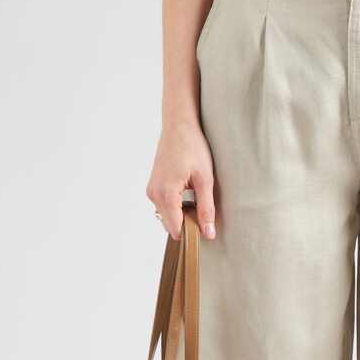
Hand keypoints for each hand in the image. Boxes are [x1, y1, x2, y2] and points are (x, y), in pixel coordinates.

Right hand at [145, 119, 216, 239]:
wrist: (179, 126)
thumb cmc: (193, 147)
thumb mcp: (205, 179)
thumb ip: (206, 208)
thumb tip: (208, 233)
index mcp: (166, 194)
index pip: (176, 230)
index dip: (191, 232)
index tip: (205, 227)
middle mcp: (154, 194)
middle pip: (170, 226)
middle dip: (186, 223)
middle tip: (202, 207)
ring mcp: (151, 191)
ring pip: (166, 217)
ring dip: (181, 214)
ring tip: (195, 196)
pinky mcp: (152, 187)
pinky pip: (164, 207)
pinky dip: (176, 206)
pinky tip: (187, 192)